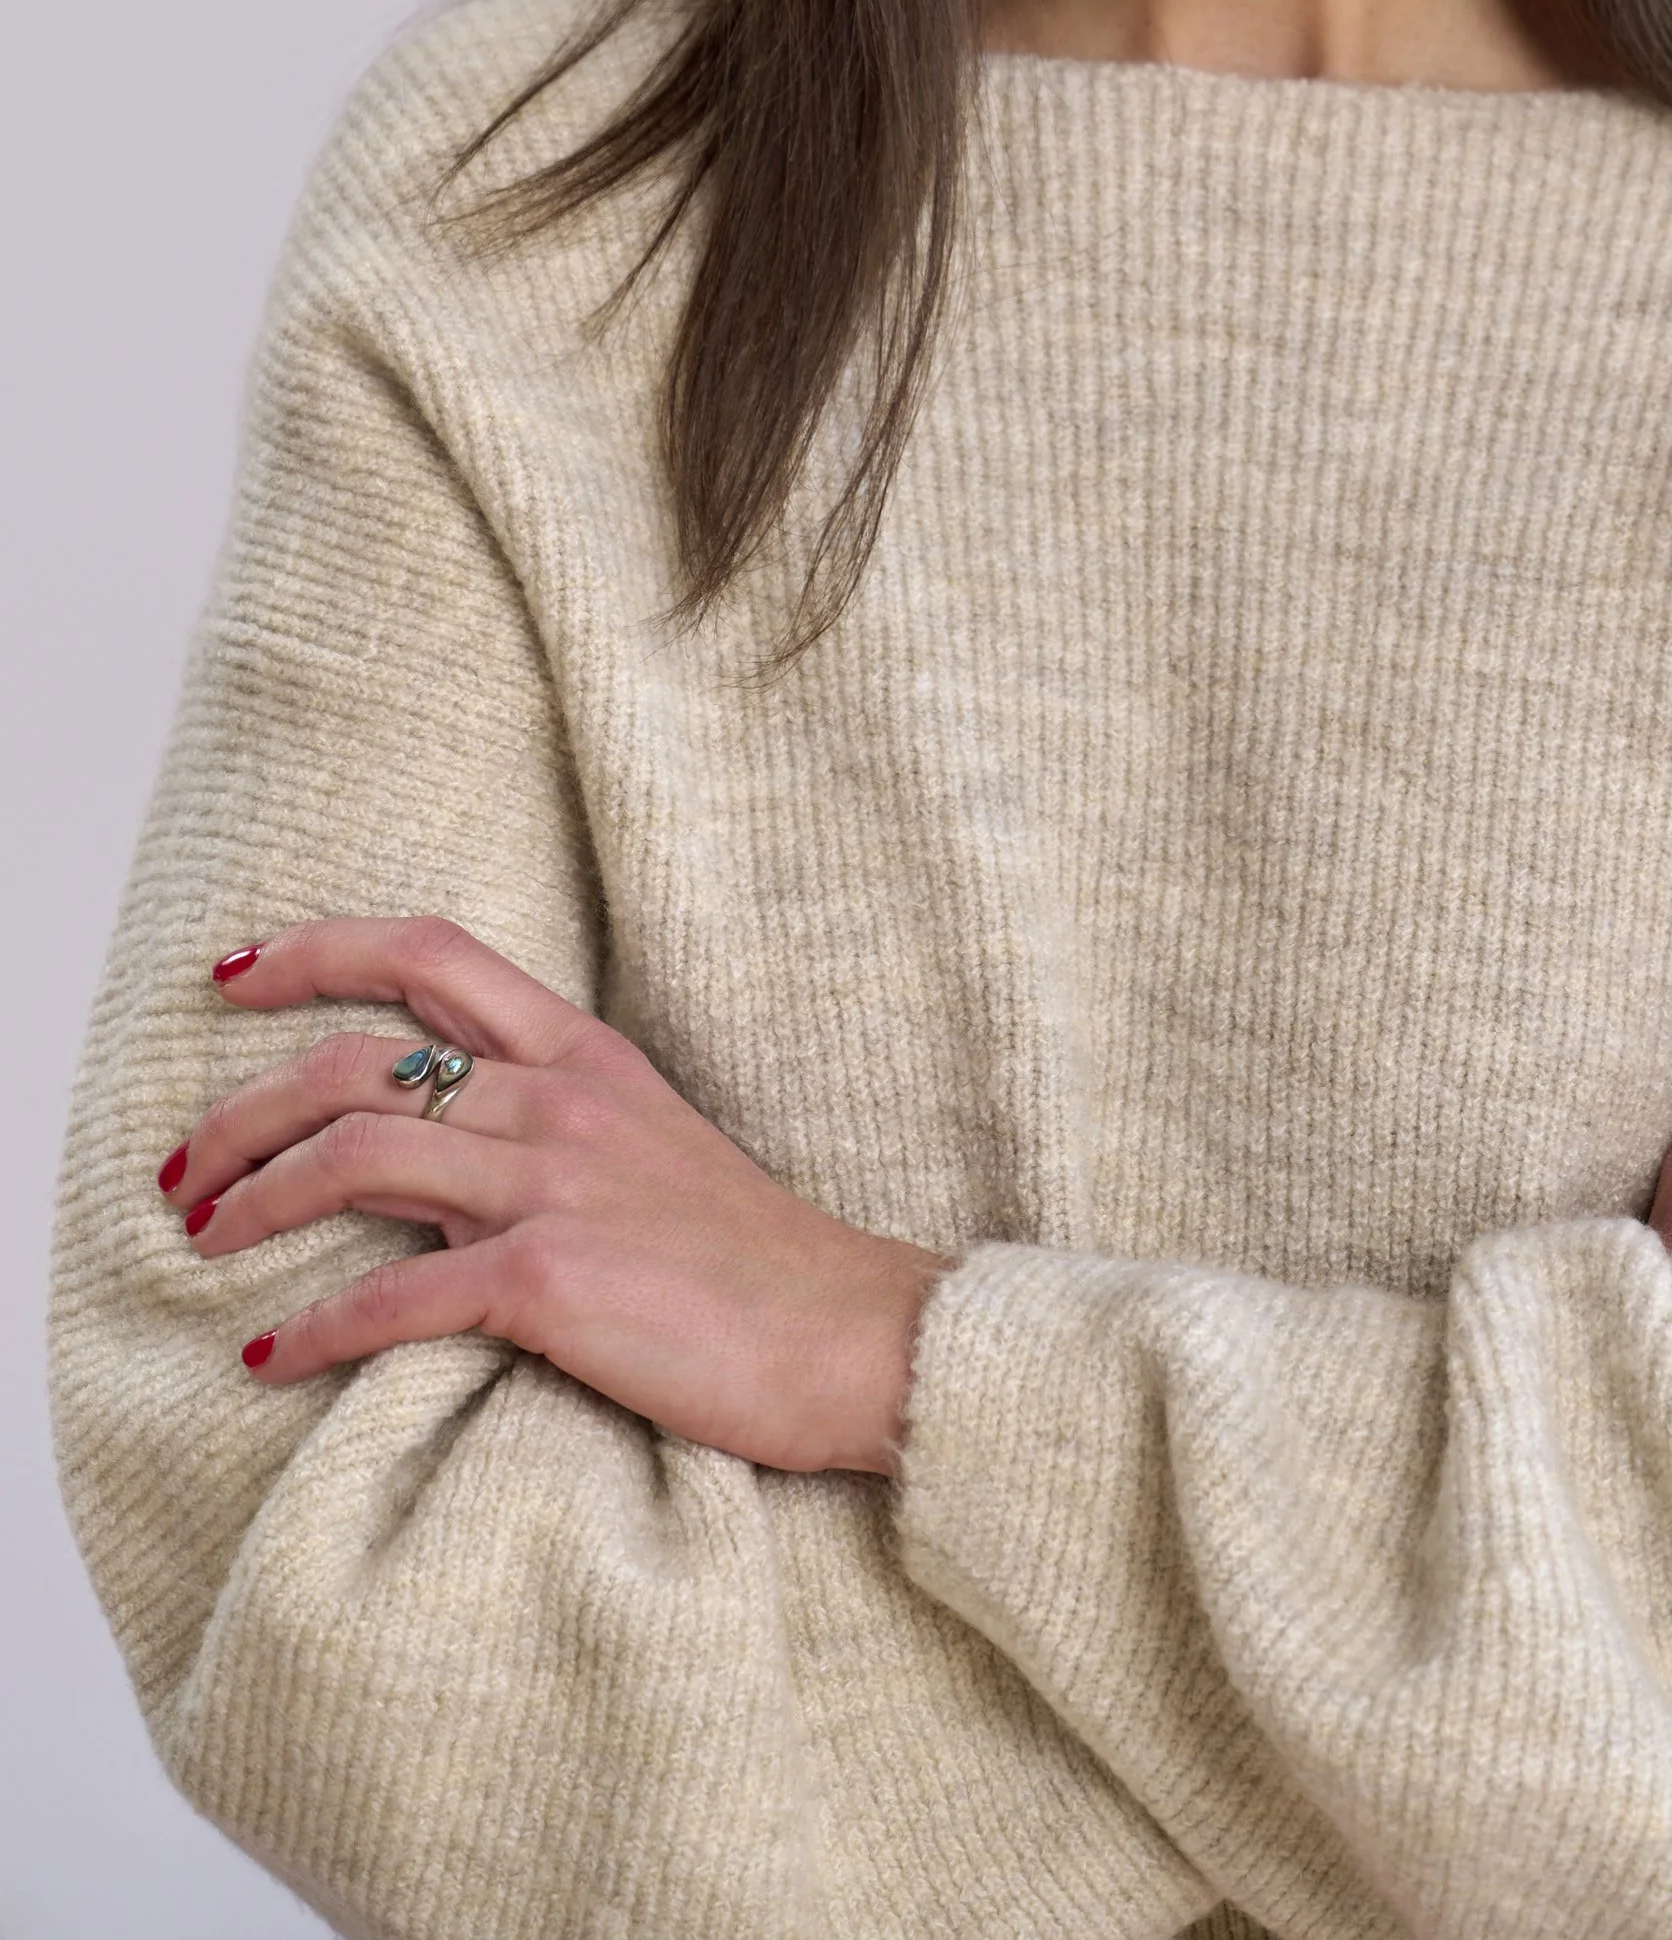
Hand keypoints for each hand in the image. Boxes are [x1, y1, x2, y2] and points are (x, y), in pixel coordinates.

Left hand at [161, 917, 955, 1473]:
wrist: (853, 1334)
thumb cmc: (753, 1260)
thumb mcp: (648, 1148)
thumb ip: (542, 1128)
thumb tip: (424, 1161)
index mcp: (584, 1052)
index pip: (432, 953)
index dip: (319, 948)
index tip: (233, 970)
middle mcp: (560, 1098)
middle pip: (359, 1059)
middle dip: (245, 1108)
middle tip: (185, 1167)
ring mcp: (556, 1183)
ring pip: (357, 1155)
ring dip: (256, 1199)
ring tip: (205, 1241)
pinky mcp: (552, 1282)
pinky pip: (395, 1298)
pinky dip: (313, 1329)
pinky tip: (270, 1355)